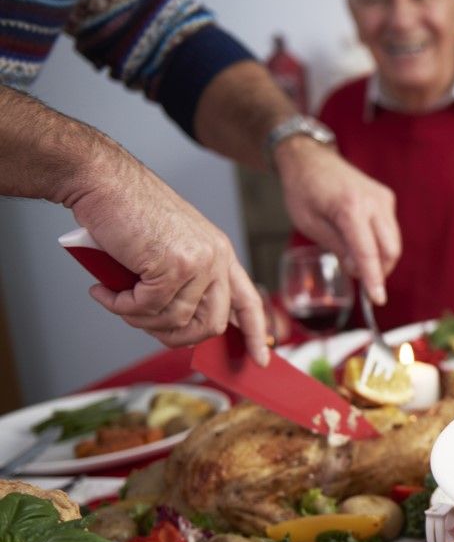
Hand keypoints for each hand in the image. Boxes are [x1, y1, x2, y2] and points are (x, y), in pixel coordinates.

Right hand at [70, 161, 269, 364]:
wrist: (104, 181)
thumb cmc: (130, 214)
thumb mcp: (171, 248)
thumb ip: (184, 282)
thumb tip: (182, 326)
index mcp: (221, 253)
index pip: (249, 301)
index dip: (255, 334)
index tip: (261, 360)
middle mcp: (216, 258)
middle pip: (211, 324)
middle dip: (176, 337)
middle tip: (144, 325)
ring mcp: (198, 262)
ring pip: (175, 320)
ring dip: (139, 319)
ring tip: (116, 299)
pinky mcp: (173, 265)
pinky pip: (148, 308)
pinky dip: (121, 306)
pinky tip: (105, 291)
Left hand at [274, 138, 399, 305]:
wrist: (310, 159)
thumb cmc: (303, 191)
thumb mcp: (310, 224)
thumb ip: (338, 247)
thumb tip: (360, 269)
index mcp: (349, 207)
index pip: (368, 252)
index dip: (373, 279)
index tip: (378, 299)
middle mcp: (373, 201)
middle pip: (390, 249)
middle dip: (379, 270)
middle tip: (358, 276)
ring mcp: (383, 198)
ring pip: (394, 241)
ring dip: (380, 258)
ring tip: (355, 257)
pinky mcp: (386, 198)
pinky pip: (390, 230)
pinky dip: (380, 243)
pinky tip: (361, 240)